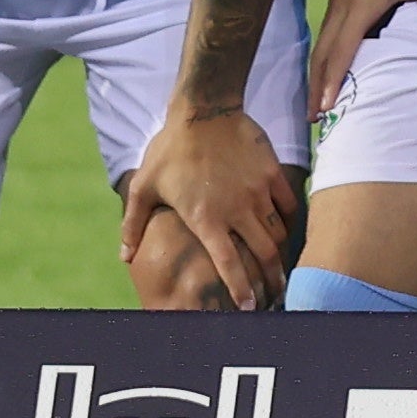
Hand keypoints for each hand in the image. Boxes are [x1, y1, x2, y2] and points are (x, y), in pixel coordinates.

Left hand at [121, 104, 301, 310]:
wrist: (203, 109)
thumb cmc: (170, 149)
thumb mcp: (145, 186)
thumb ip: (134, 224)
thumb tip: (125, 257)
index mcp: (206, 218)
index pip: (228, 264)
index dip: (241, 290)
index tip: (248, 308)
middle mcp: (237, 210)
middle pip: (264, 255)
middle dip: (272, 281)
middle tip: (276, 296)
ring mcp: (257, 192)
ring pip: (279, 234)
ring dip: (281, 256)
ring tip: (283, 271)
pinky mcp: (272, 174)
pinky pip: (289, 206)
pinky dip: (291, 223)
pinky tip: (288, 232)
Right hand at [311, 0, 416, 120]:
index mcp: (359, 9)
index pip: (340, 53)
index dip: (331, 82)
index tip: (323, 108)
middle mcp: (342, 7)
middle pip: (322, 53)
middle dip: (316, 85)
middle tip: (313, 117)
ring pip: (321, 41)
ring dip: (318, 71)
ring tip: (317, 98)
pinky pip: (327, 29)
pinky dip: (324, 52)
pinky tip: (330, 60)